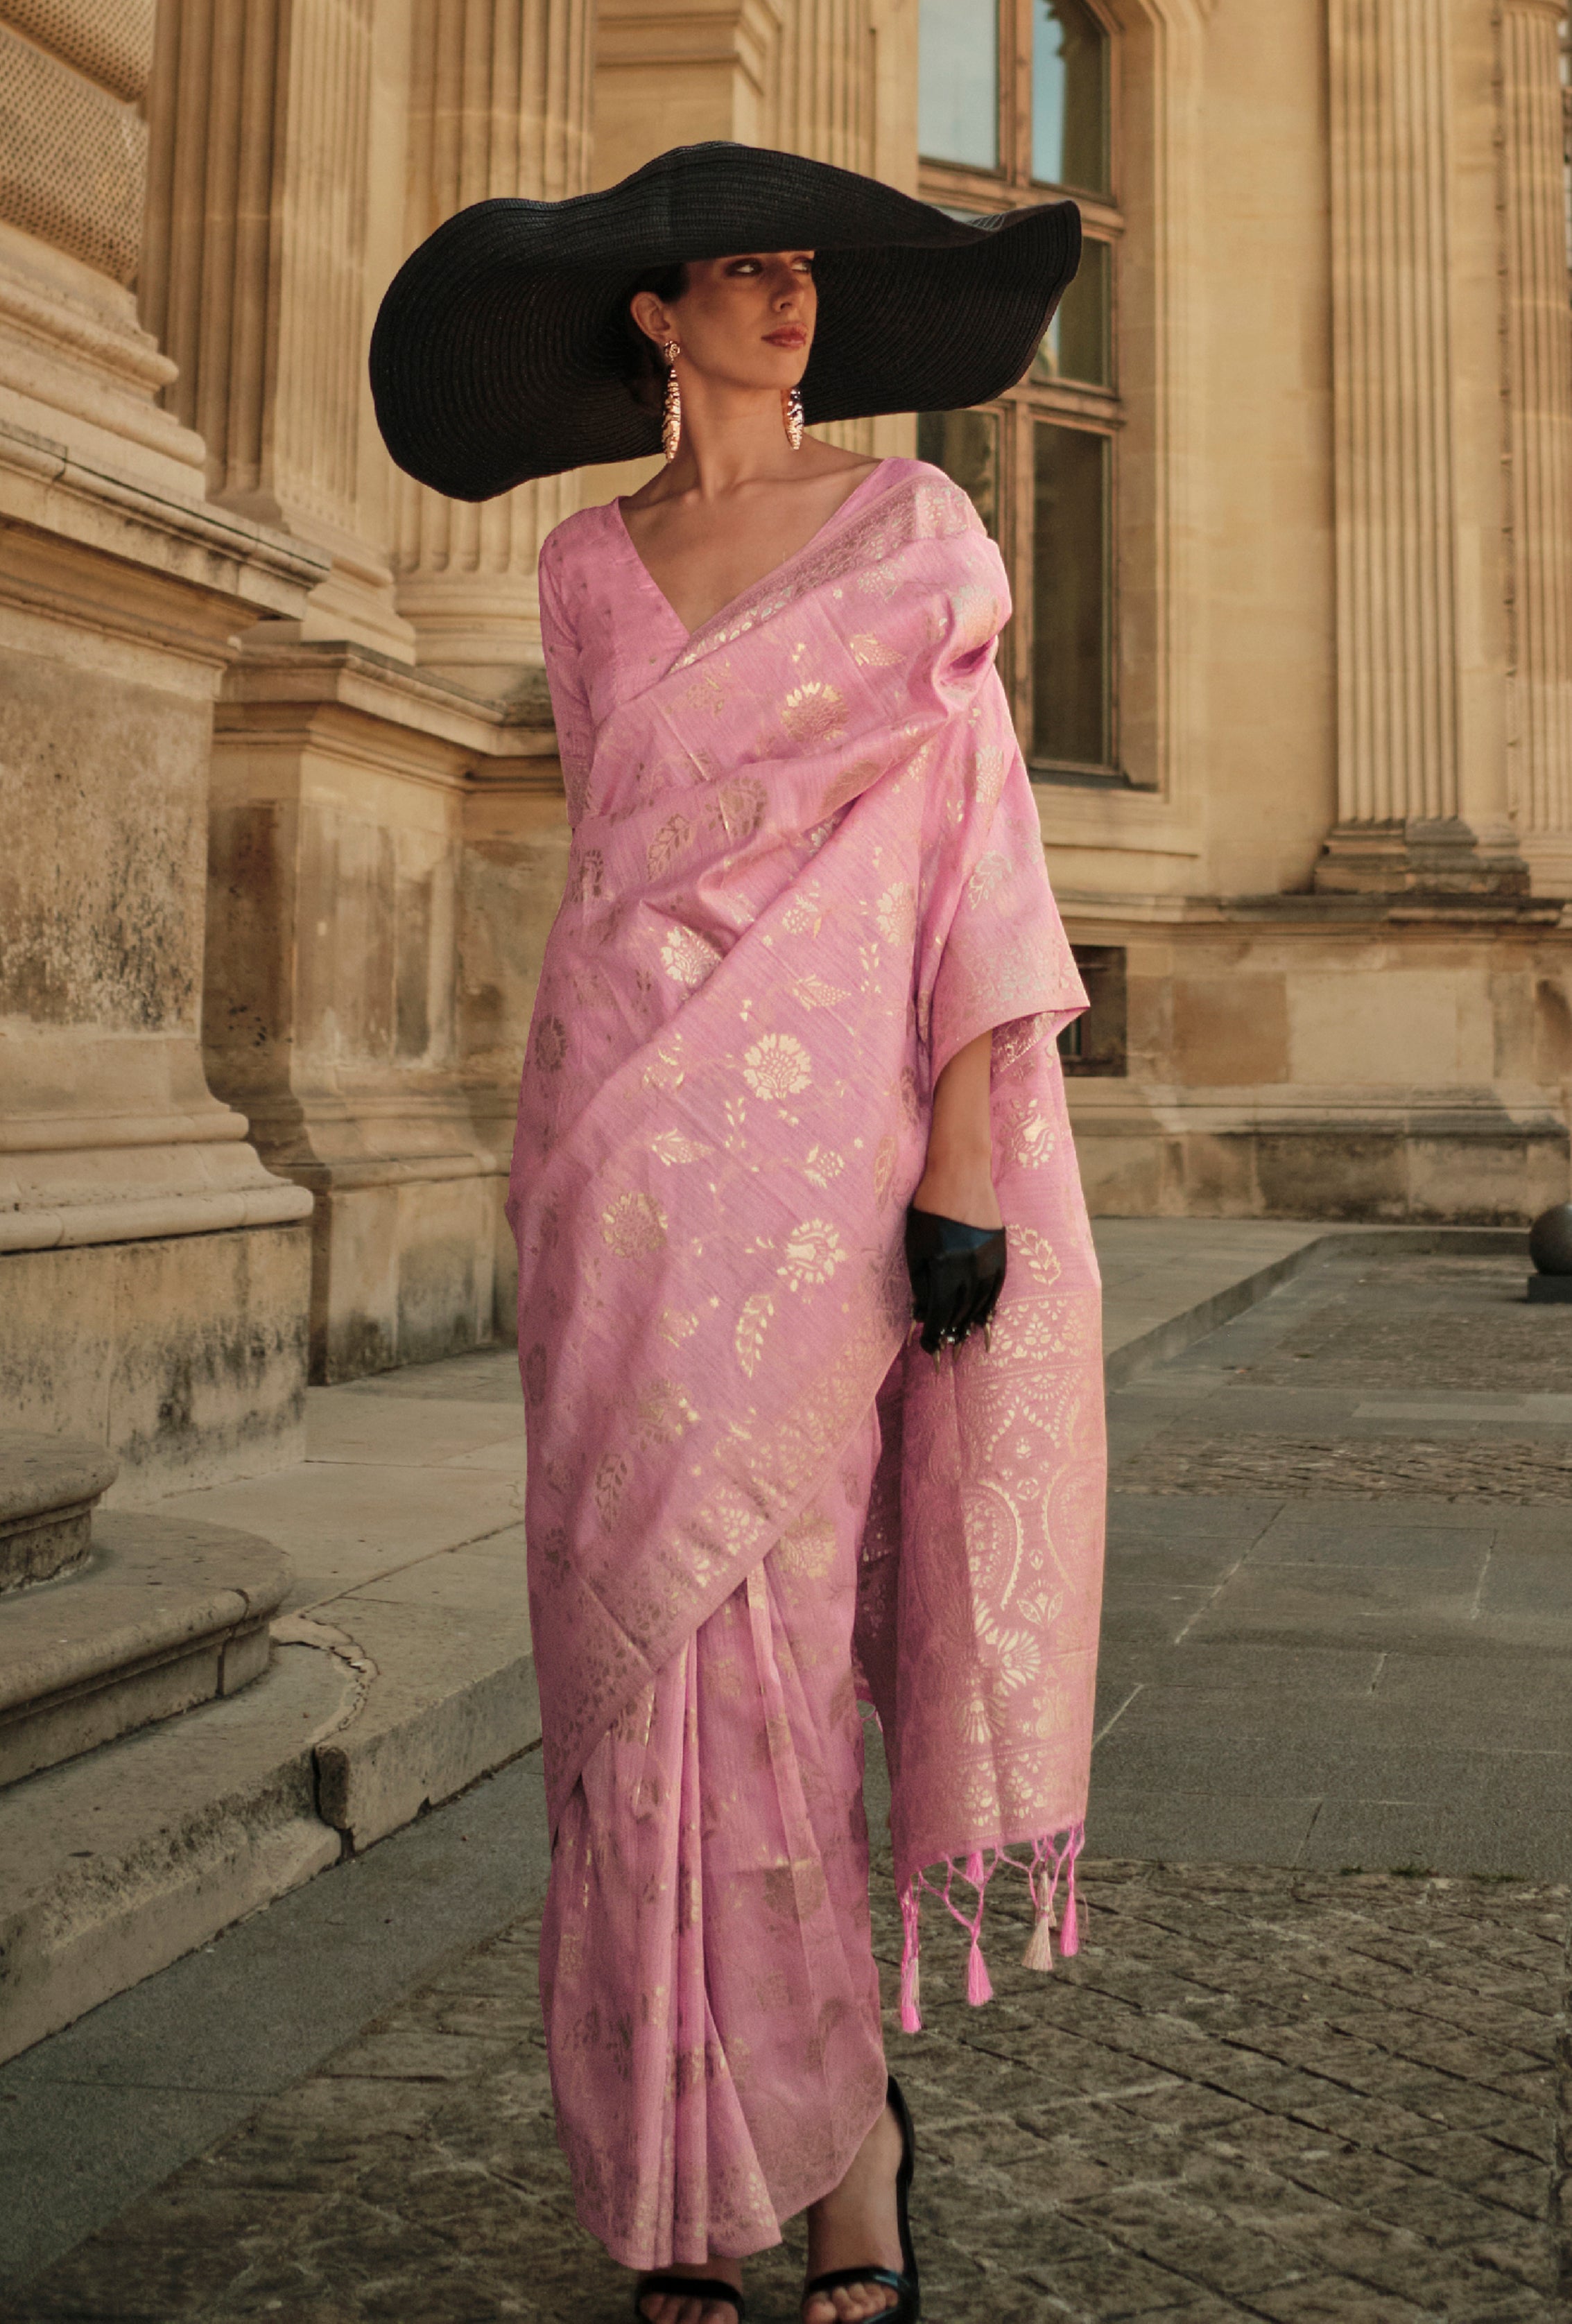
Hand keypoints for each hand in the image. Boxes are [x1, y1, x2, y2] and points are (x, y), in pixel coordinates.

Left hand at [905, 1205, 1006, 1354]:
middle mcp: (970, 1268)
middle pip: (961, 1312)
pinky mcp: (1000, 1252)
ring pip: (981, 1303)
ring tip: (962, 1339)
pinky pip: (996, 1288)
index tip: (927, 1348)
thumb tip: (921, 1312)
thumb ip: (919, 1280)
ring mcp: (989, 1260)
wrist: (961, 1172)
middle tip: (944, 1348)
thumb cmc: (929, 1206)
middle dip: (951, 1332)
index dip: (933, 1333)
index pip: (939, 1312)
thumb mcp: (916, 1244)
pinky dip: (989, 1306)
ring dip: (970, 1324)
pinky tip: (983, 1318)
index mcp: (945, 1266)